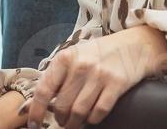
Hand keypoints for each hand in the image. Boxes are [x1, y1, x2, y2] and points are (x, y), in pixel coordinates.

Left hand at [24, 28, 166, 128]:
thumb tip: (34, 102)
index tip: (33, 124)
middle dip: (60, 118)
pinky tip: (91, 117)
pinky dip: (92, 120)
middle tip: (62, 120)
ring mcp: (99, 75)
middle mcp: (80, 66)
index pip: (44, 89)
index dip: (36, 110)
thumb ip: (56, 77)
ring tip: (73, 123)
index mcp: (65, 58)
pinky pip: (99, 112)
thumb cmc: (98, 53)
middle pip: (61, 105)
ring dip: (74, 123)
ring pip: (79, 112)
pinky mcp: (116, 85)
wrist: (133, 45)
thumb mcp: (74, 57)